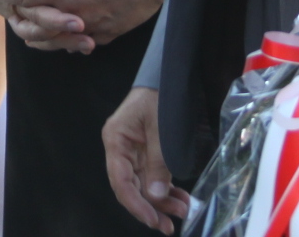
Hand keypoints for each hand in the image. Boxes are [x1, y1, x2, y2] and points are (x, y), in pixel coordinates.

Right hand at [103, 87, 187, 233]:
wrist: (167, 76)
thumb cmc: (160, 95)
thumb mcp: (160, 128)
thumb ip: (158, 163)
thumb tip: (155, 196)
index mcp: (116, 140)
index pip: (121, 181)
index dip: (136, 204)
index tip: (154, 219)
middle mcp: (120, 149)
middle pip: (132, 187)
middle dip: (152, 207)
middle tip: (170, 225)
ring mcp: (132, 152)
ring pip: (144, 186)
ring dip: (162, 201)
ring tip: (182, 211)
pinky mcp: (145, 153)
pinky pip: (153, 177)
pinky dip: (166, 189)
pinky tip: (180, 199)